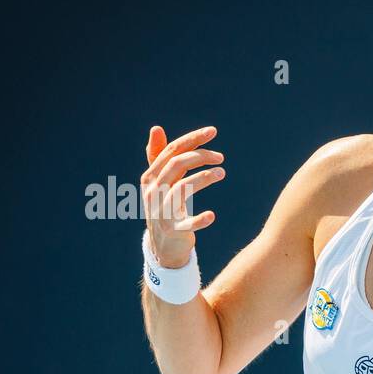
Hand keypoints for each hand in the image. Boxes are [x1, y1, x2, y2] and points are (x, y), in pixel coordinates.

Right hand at [141, 125, 225, 268]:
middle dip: (201, 156)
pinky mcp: (173, 231)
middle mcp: (153, 192)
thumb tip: (156, 128)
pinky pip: (187, 224)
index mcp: (150, 178)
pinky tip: (212, 216)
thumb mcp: (159, 182)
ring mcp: (161, 212)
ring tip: (222, 172)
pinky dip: (200, 219)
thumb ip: (158, 157)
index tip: (213, 131)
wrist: (162, 245)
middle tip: (221, 158)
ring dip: (204, 178)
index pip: (171, 151)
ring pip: (182, 188)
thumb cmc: (165, 207)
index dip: (193, 139)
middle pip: (176, 165)